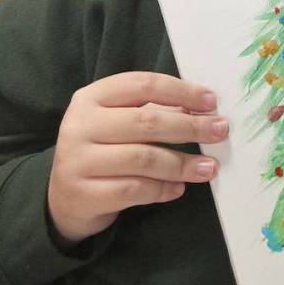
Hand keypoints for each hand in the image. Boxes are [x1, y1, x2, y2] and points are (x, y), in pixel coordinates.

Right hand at [47, 72, 227, 247]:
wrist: (64, 199)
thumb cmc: (103, 151)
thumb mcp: (118, 122)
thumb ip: (152, 111)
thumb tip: (203, 111)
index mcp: (91, 97)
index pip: (142, 85)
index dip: (180, 91)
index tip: (210, 101)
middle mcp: (80, 125)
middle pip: (146, 121)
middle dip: (190, 127)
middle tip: (220, 131)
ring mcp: (78, 161)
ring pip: (144, 158)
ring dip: (183, 163)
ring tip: (209, 167)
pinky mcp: (84, 194)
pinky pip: (136, 189)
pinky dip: (164, 189)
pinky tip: (179, 188)